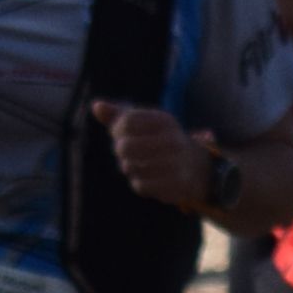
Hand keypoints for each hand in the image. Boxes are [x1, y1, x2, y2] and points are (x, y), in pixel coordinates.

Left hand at [92, 99, 213, 209]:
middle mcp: (173, 140)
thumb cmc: (160, 141)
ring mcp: (176, 164)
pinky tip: (144, 178)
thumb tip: (96, 107)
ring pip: (130, 167)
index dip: (116, 130)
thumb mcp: (144, 124)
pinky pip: (141, 185)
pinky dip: (138, 183)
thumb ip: (119, 115)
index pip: (126, 122)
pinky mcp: (176, 185)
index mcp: (164, 121)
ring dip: (128, 168)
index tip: (119, 134)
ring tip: (135, 165)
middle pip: (125, 146)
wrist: (196, 167)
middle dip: (120, 151)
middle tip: (124, 152)